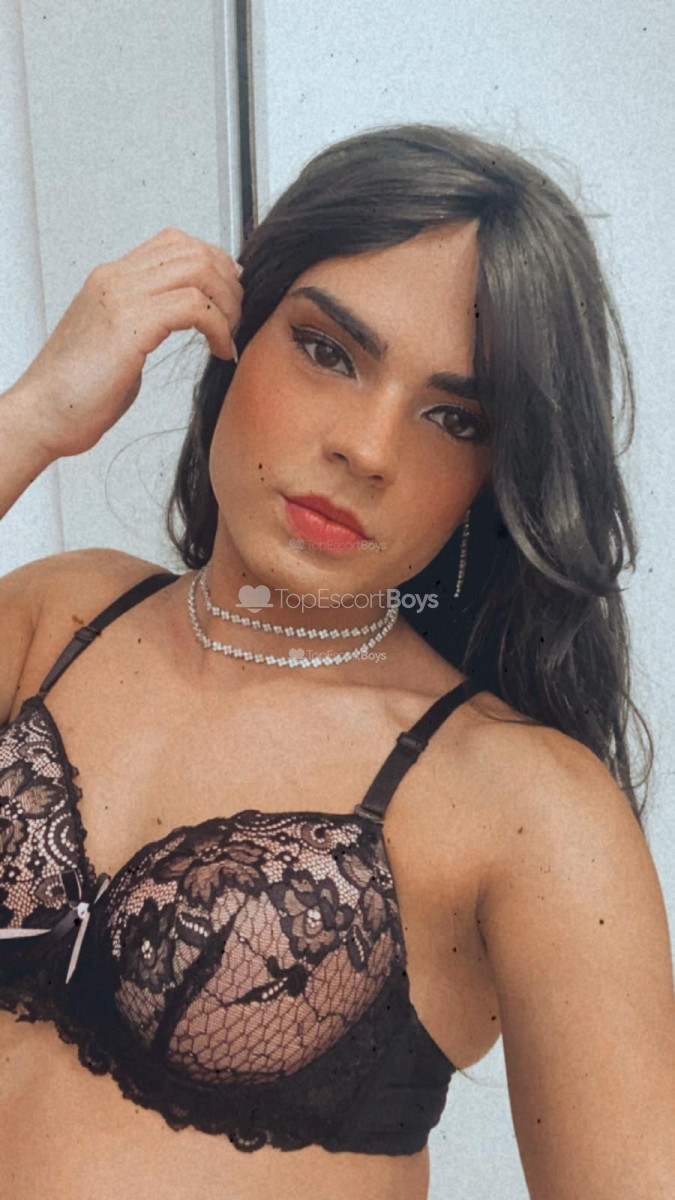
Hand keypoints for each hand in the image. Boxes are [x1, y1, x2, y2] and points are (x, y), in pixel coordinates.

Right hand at [7, 227, 242, 457]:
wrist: (43, 414)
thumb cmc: (76, 392)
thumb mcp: (116, 344)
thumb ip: (145, 324)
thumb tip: (178, 322)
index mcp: (111, 280)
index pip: (173, 243)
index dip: (213, 261)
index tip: (230, 291)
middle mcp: (116, 279)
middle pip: (193, 250)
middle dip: (228, 282)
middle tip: (237, 317)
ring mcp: (122, 297)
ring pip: (198, 270)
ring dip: (227, 303)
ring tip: (230, 334)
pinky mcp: (130, 324)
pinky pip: (194, 306)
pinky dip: (219, 327)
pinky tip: (220, 350)